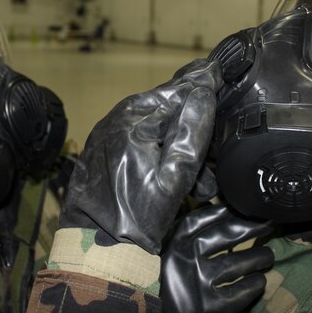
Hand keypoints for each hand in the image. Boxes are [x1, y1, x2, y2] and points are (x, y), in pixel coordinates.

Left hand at [60, 59, 222, 253]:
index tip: (216, 67)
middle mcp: (117, 120)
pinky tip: (172, 165)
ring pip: (151, 122)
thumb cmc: (136, 216)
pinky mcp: (102, 147)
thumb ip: (190, 133)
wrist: (95, 246)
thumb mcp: (174, 178)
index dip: (201, 82)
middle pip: (163, 104)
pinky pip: (136, 134)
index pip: (177, 93)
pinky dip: (157, 144)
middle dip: (190, 111)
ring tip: (200, 172)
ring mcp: (106, 133)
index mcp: (134, 122)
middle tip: (211, 103)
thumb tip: (203, 94)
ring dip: (177, 137)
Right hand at [161, 204, 273, 312]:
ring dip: (259, 256)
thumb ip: (195, 236)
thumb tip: (231, 210)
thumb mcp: (178, 256)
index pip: (200, 220)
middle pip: (224, 235)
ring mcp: (199, 284)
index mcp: (175, 245)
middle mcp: (185, 261)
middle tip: (269, 223)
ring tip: (268, 255)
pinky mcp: (213, 306)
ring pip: (237, 263)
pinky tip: (260, 279)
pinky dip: (255, 283)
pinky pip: (243, 289)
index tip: (243, 207)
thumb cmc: (183, 281)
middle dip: (251, 226)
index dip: (223, 211)